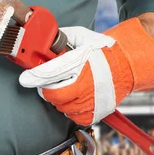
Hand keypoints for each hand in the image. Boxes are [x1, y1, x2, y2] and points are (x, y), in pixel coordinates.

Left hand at [19, 18, 153, 125]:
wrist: (127, 64)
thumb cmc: (103, 51)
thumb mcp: (82, 36)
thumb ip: (62, 38)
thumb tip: (44, 40)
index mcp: (81, 64)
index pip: (50, 74)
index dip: (34, 78)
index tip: (26, 79)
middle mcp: (87, 85)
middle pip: (54, 96)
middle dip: (48, 90)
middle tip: (50, 85)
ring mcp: (93, 101)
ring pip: (63, 108)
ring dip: (61, 101)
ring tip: (68, 91)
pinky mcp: (98, 112)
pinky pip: (77, 118)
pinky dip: (73, 112)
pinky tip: (76, 101)